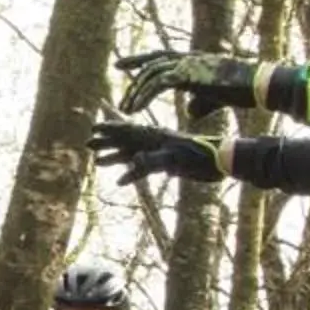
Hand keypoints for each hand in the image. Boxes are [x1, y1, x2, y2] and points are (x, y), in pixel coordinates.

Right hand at [91, 121, 230, 187]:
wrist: (222, 161)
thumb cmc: (200, 158)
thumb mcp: (174, 159)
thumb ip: (152, 161)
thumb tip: (131, 162)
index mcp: (155, 136)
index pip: (127, 131)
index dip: (109, 129)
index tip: (93, 127)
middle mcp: (155, 143)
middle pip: (125, 141)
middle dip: (106, 143)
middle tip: (87, 145)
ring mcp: (161, 153)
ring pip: (132, 154)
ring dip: (115, 158)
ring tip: (97, 162)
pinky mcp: (168, 164)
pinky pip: (143, 169)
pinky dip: (130, 174)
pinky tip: (120, 182)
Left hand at [115, 49, 269, 121]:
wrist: (256, 84)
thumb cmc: (239, 90)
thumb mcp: (213, 98)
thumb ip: (198, 102)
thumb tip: (189, 112)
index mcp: (192, 60)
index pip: (160, 56)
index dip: (140, 59)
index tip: (121, 65)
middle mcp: (187, 58)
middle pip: (152, 63)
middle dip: (134, 76)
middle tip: (120, 91)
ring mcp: (187, 63)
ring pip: (152, 74)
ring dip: (136, 92)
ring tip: (125, 109)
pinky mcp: (188, 74)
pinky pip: (158, 84)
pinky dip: (145, 96)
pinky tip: (136, 109)